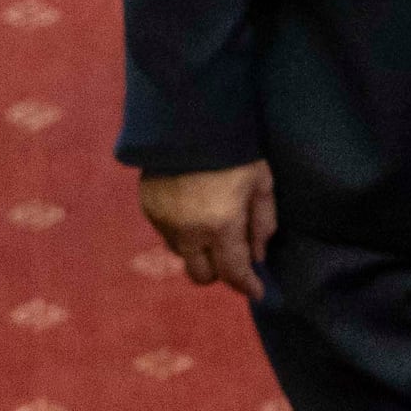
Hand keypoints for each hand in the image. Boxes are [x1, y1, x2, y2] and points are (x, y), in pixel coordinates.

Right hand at [140, 160, 276, 294]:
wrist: (187, 118)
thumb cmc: (233, 149)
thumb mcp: (261, 182)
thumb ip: (262, 222)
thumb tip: (258, 255)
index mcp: (220, 226)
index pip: (232, 272)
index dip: (247, 286)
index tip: (257, 292)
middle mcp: (188, 232)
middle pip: (201, 275)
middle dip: (219, 272)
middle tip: (232, 256)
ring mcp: (164, 221)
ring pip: (182, 256)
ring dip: (198, 252)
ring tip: (211, 229)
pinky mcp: (148, 208)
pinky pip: (167, 234)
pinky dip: (182, 232)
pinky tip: (192, 211)